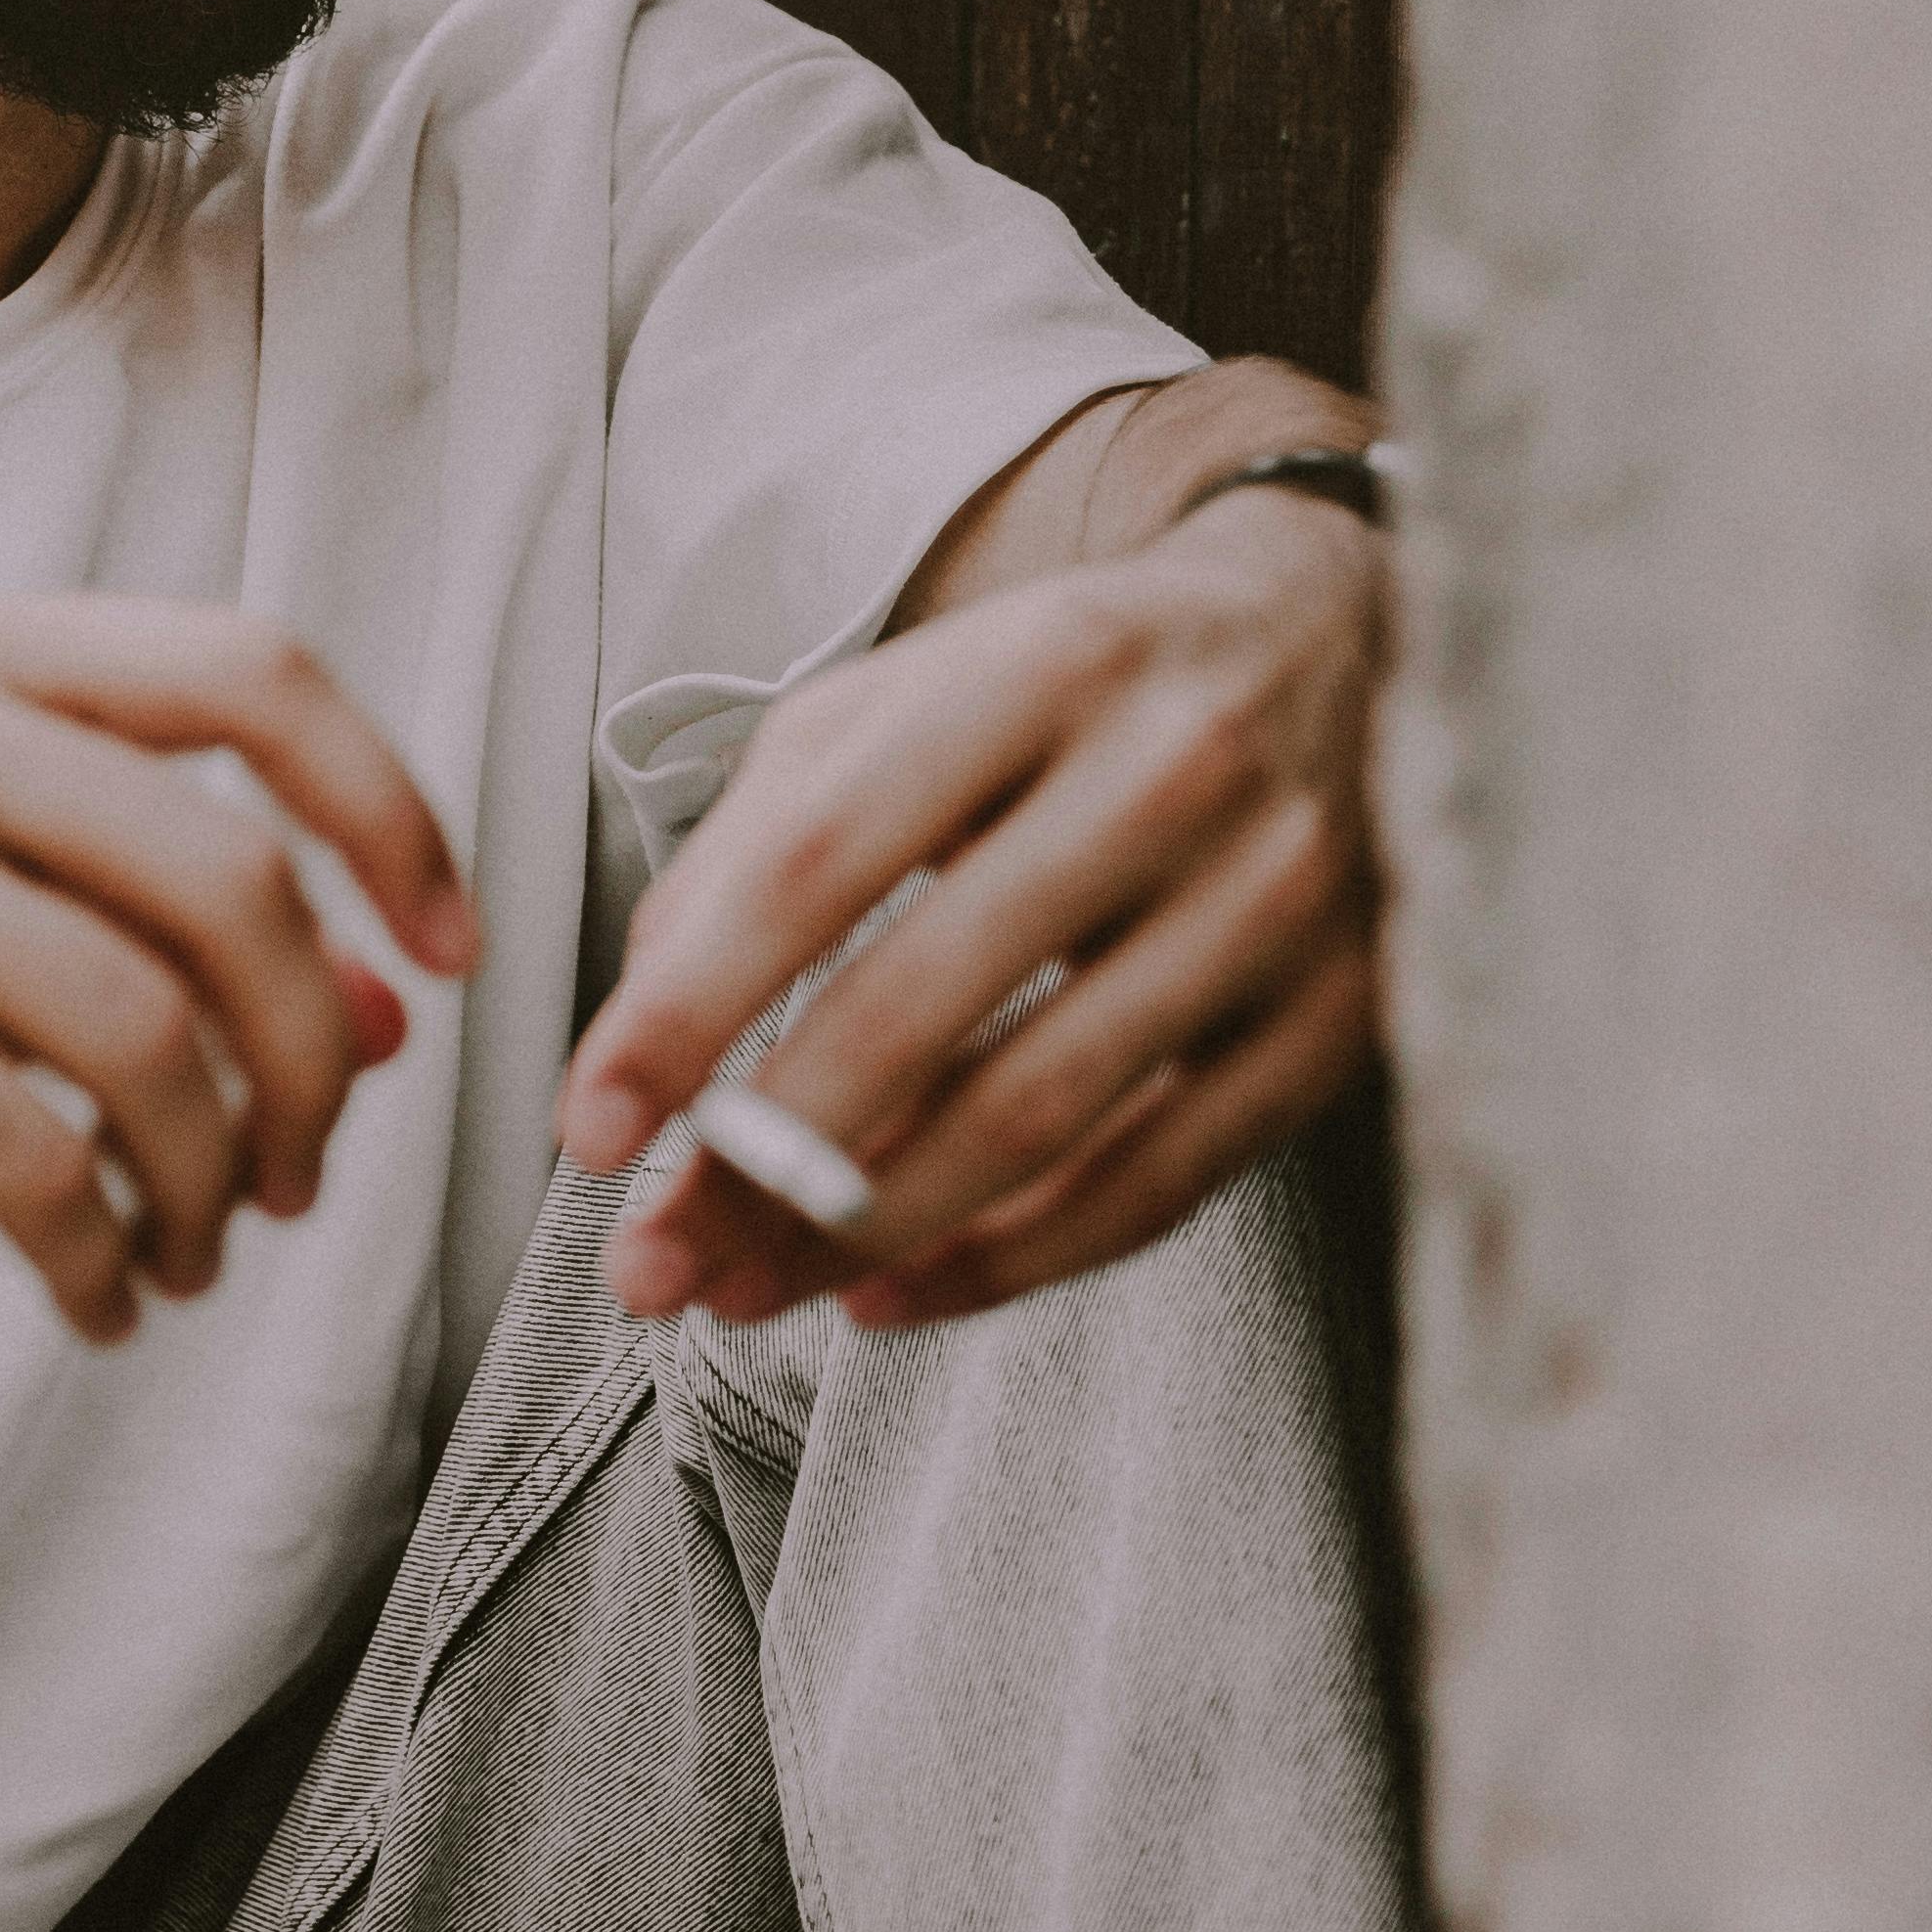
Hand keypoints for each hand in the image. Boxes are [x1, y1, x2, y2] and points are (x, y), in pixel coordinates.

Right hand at [0, 596, 478, 1348]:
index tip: (452, 958)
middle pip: (230, 877)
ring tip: (200, 1249)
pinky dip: (102, 1253)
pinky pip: (31, 1152)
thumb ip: (175, 935)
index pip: (254, 674)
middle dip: (313, 1057)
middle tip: (304, 1176)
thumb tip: (399, 1019)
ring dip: (212, 1174)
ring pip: (144, 1029)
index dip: (391, 812)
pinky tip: (105, 1300)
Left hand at [558, 496, 1381, 1326]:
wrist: (1345, 637)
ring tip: (748, 1292)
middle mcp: (1167, 771)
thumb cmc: (1071, 688)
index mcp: (1032, 667)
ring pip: (1042, 1110)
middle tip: (650, 1265)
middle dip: (763, 1160)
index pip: (820, 857)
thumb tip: (651, 1016)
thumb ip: (766, 830)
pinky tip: (893, 1293)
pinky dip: (1012, 1261)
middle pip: (925, 1001)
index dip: (688, 1007)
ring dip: (869, 1231)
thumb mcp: (911, 696)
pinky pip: (1160, 1180)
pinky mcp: (1337, 1015)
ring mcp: (1271, 899)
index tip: (586, 1129)